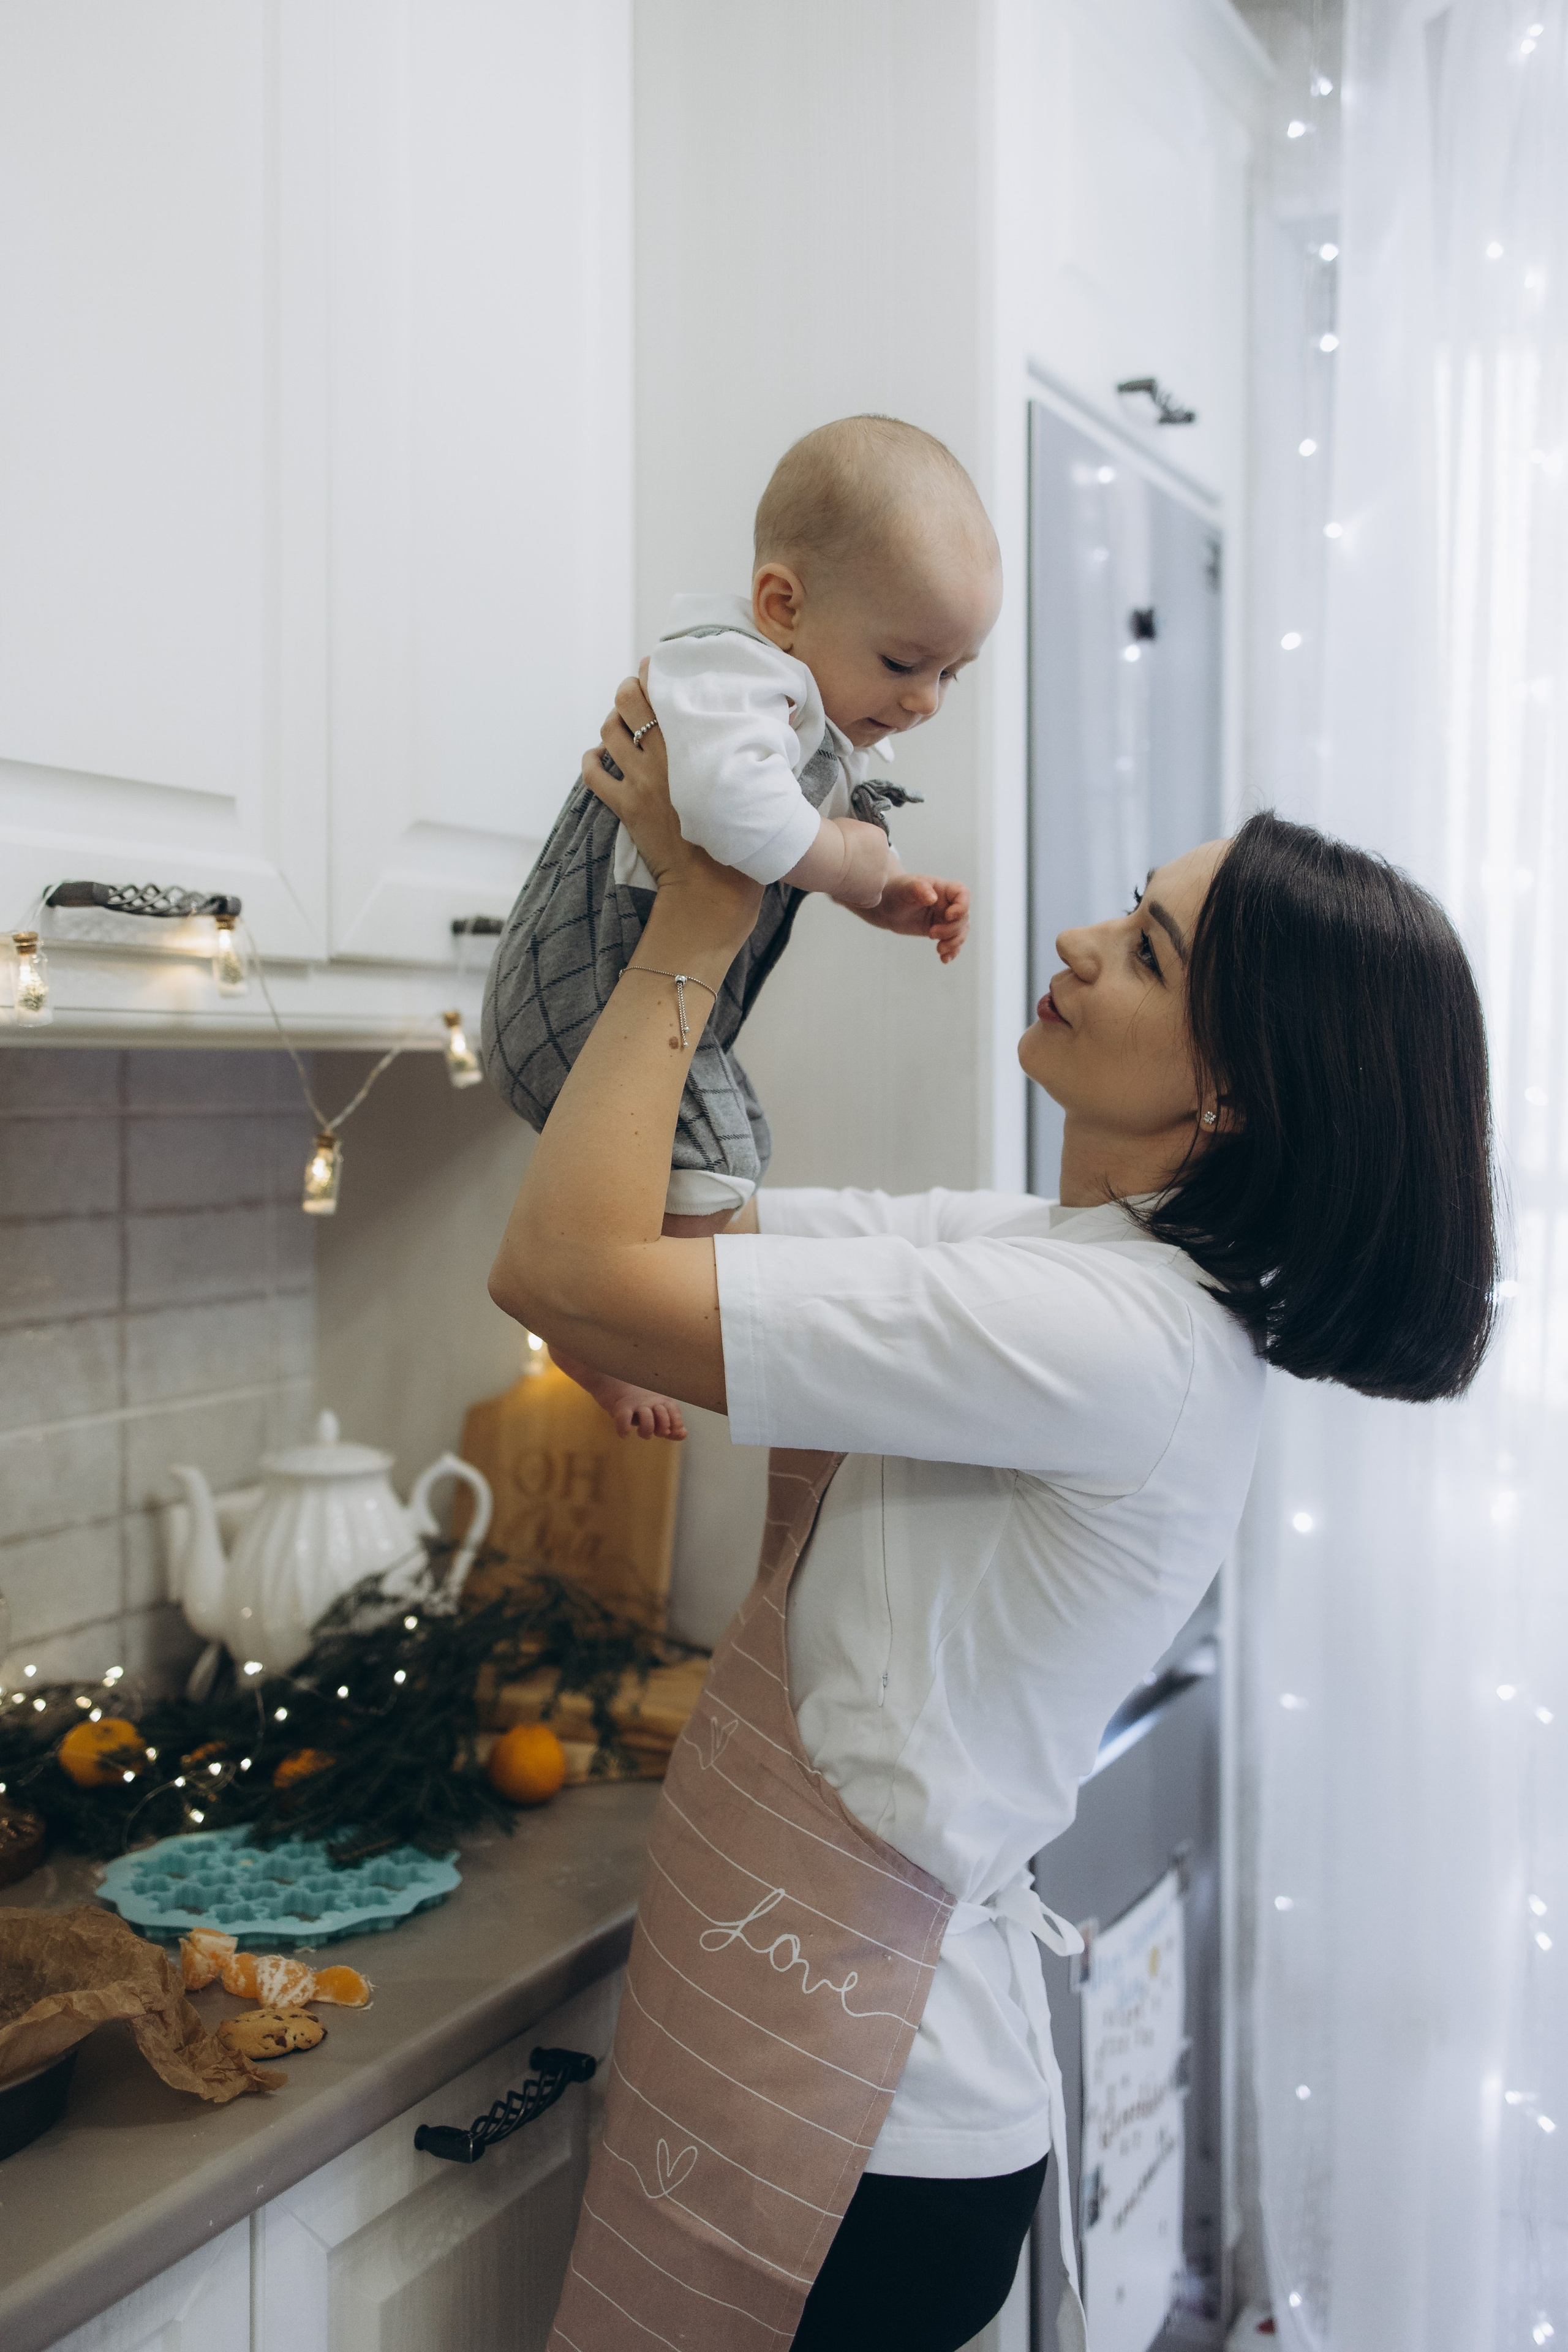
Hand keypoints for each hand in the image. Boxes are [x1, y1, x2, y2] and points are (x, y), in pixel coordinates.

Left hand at [582, 676, 761, 950]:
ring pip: (608, 731)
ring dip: (612, 724)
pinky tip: (601, 759)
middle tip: (637, 700)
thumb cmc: (743, 839)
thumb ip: (760, 749)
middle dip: (628, 694)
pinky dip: (592, 761)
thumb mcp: (761, 784)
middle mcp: (662, 757)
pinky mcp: (624, 807)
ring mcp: (639, 781)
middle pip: (626, 701)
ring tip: (623, 729)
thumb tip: (778, 718)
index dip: (654, 673)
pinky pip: (592, 773)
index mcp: (695, 745)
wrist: (712, 890)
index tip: (659, 672)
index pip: (662, 689)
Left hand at [856, 872, 970, 962]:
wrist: (887, 906)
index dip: (962, 906)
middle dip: (951, 930)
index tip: (948, 916)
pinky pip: (953, 942)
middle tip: (931, 934)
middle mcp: (948, 903)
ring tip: (940, 950)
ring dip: (954, 943)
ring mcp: (945, 918)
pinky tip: (944, 959)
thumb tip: (932, 898)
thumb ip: (919, 889)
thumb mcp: (905, 888)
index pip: (963, 894)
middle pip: (963, 918)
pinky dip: (952, 951)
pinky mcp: (941, 931)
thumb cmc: (897, 891)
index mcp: (943, 889)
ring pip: (961, 932)